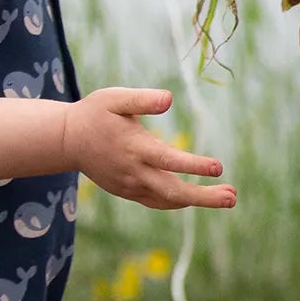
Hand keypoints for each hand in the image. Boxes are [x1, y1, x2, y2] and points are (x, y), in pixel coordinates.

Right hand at [64, 88, 236, 210]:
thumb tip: (168, 98)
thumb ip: (142, 99)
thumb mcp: (114, 98)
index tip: (219, 168)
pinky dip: (179, 202)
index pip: (169, 160)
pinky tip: (198, 198)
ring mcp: (130, 186)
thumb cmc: (94, 113)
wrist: (67, 140)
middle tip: (233, 197)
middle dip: (204, 196)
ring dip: (198, 201)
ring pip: (168, 200)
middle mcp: (134, 172)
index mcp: (134, 148)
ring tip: (229, 197)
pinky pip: (158, 202)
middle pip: (173, 191)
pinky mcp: (128, 192)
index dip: (194, 165)